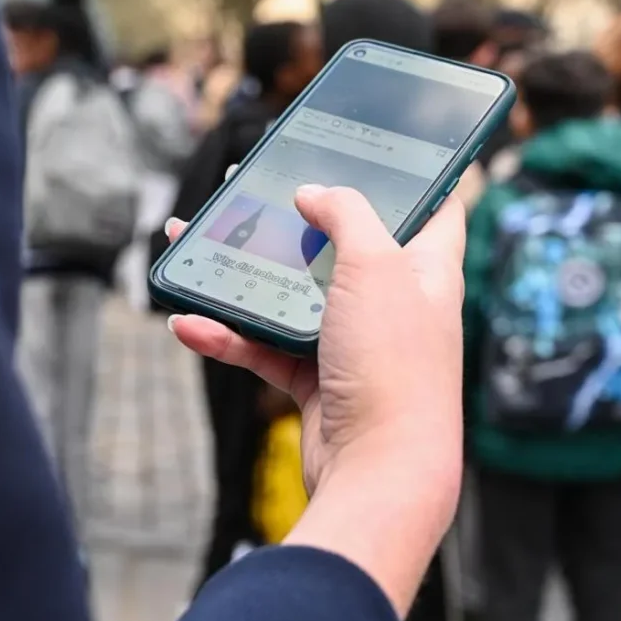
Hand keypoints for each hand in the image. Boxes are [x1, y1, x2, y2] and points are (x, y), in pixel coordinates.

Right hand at [165, 184, 465, 612]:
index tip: (374, 148)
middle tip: (255, 189)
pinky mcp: (316, 380)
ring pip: (291, 294)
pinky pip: (264, 347)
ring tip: (193, 244)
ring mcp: (352, 343)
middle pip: (340, 246)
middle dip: (294, 219)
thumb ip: (346, 214)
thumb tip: (313, 192)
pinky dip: (228, 335)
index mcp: (425, 270)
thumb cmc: (394, 366)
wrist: (378, 473)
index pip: (433, 206)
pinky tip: (187, 322)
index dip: (411, 174)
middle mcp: (392, 303)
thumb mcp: (376, 267)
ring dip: (242, 274)